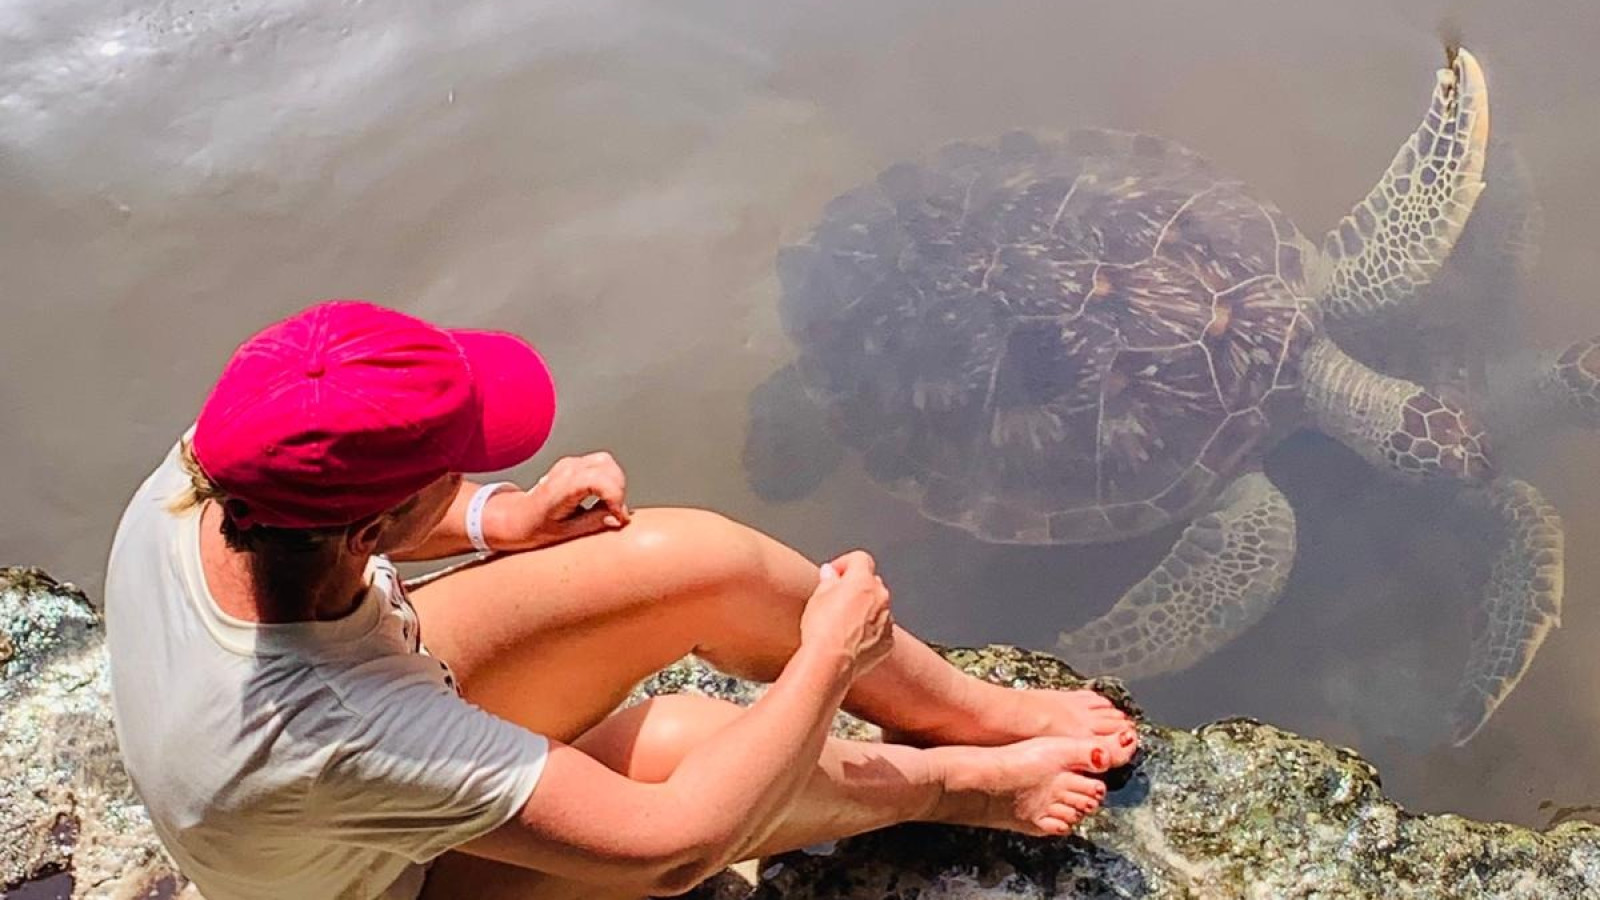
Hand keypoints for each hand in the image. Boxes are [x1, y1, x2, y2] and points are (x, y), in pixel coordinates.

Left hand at [490, 452, 630, 549]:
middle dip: (619, 491)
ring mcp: (569, 464)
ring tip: (609, 505)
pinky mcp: (573, 464)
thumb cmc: (534, 528)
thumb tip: (617, 518)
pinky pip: (600, 464)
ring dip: (616, 483)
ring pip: (607, 462)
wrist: (514, 518)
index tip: (618, 517)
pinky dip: (609, 479)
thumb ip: (594, 523)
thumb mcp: (565, 533)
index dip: (616, 498)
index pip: (600, 480)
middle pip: (608, 468)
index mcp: (562, 488)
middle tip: (615, 514)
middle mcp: (566, 470)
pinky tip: (602, 498)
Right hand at [800, 550, 894, 682]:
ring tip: (842, 624)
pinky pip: (881, 629)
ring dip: (864, 610)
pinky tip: (851, 639)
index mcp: (863, 581)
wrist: (830, 662)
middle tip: (836, 598)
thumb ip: (828, 581)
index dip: (845, 564)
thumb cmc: (822, 630)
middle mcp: (880, 597)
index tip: (834, 574)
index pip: (860, 559)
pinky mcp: (888, 641)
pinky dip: (870, 631)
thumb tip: (831, 574)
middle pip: (871, 582)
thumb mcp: (817, 597)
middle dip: (856, 587)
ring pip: (878, 607)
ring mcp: (887, 620)